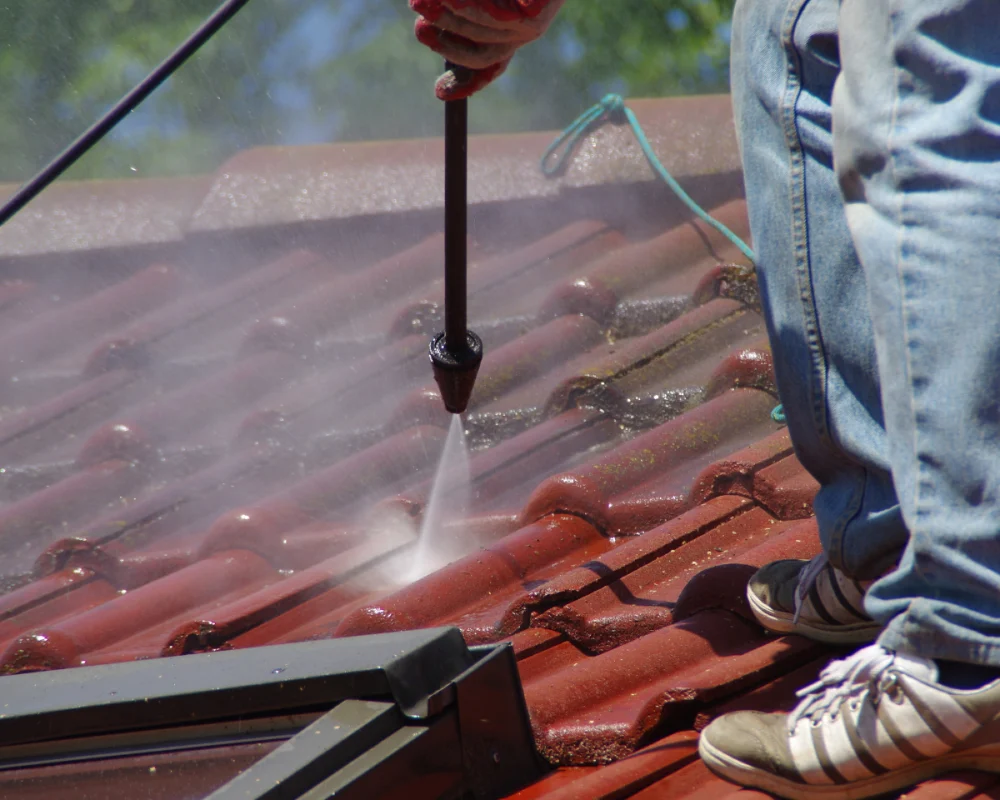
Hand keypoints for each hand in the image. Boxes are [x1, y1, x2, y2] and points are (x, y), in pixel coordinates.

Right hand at [410, 0, 565, 99]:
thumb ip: (458, 7)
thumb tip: (426, 22)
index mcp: (512, 28)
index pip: (486, 64)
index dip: (463, 83)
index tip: (440, 92)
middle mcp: (524, 32)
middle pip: (481, 54)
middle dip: (444, 41)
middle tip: (415, 18)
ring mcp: (534, 25)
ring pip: (484, 33)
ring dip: (450, 18)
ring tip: (420, 0)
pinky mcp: (538, 14)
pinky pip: (496, 17)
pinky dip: (470, 7)